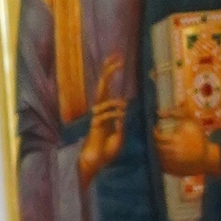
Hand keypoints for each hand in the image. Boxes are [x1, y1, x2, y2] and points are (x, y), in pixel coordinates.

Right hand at [79, 55, 126, 187]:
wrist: (97, 162)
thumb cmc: (108, 150)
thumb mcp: (120, 134)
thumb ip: (122, 122)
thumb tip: (125, 109)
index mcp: (106, 110)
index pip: (108, 87)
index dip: (112, 73)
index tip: (120, 60)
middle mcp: (100, 109)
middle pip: (103, 85)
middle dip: (109, 70)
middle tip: (117, 57)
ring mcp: (96, 115)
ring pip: (104, 98)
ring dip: (116, 103)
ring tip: (125, 108)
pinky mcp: (95, 124)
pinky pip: (106, 114)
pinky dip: (115, 115)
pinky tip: (121, 118)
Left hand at [154, 116, 220, 178]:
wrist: (208, 158)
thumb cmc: (200, 138)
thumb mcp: (189, 121)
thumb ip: (174, 113)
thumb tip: (158, 112)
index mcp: (174, 139)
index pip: (157, 136)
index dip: (154, 132)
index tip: (156, 130)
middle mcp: (171, 152)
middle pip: (156, 147)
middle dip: (155, 142)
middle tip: (158, 138)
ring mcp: (172, 163)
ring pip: (157, 157)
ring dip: (157, 151)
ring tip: (161, 146)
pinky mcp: (173, 171)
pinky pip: (161, 166)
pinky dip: (160, 160)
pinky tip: (166, 155)